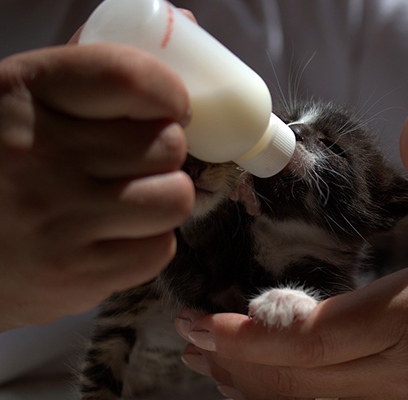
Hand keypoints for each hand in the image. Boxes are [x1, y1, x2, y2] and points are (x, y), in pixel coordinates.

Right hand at [0, 43, 193, 330]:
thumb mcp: (18, 104)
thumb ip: (90, 69)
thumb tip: (186, 25)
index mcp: (20, 94)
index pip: (128, 77)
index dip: (169, 93)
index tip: (172, 108)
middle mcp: (37, 155)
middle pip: (167, 144)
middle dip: (162, 153)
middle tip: (134, 163)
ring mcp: (57, 220)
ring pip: (175, 197)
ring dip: (162, 197)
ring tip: (127, 200)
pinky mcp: (74, 276)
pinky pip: (160, 249)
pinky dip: (146, 243)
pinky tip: (112, 237)